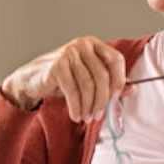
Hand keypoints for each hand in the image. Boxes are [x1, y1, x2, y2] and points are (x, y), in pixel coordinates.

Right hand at [0, 36, 125, 121]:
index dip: (120, 79)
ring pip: (88, 85)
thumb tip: (132, 90)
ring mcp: (69, 53)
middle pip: (103, 75)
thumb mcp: (87, 79)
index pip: (116, 59)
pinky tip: (76, 115)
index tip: (117, 98)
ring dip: (89, 106)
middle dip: (103, 100)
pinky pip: (73, 91)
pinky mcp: (57, 66)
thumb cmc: (62, 79)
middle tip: (98, 115)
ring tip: (86, 118)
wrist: (31, 80)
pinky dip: (76, 107)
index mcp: (94, 45)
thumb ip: (109, 82)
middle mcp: (82, 45)